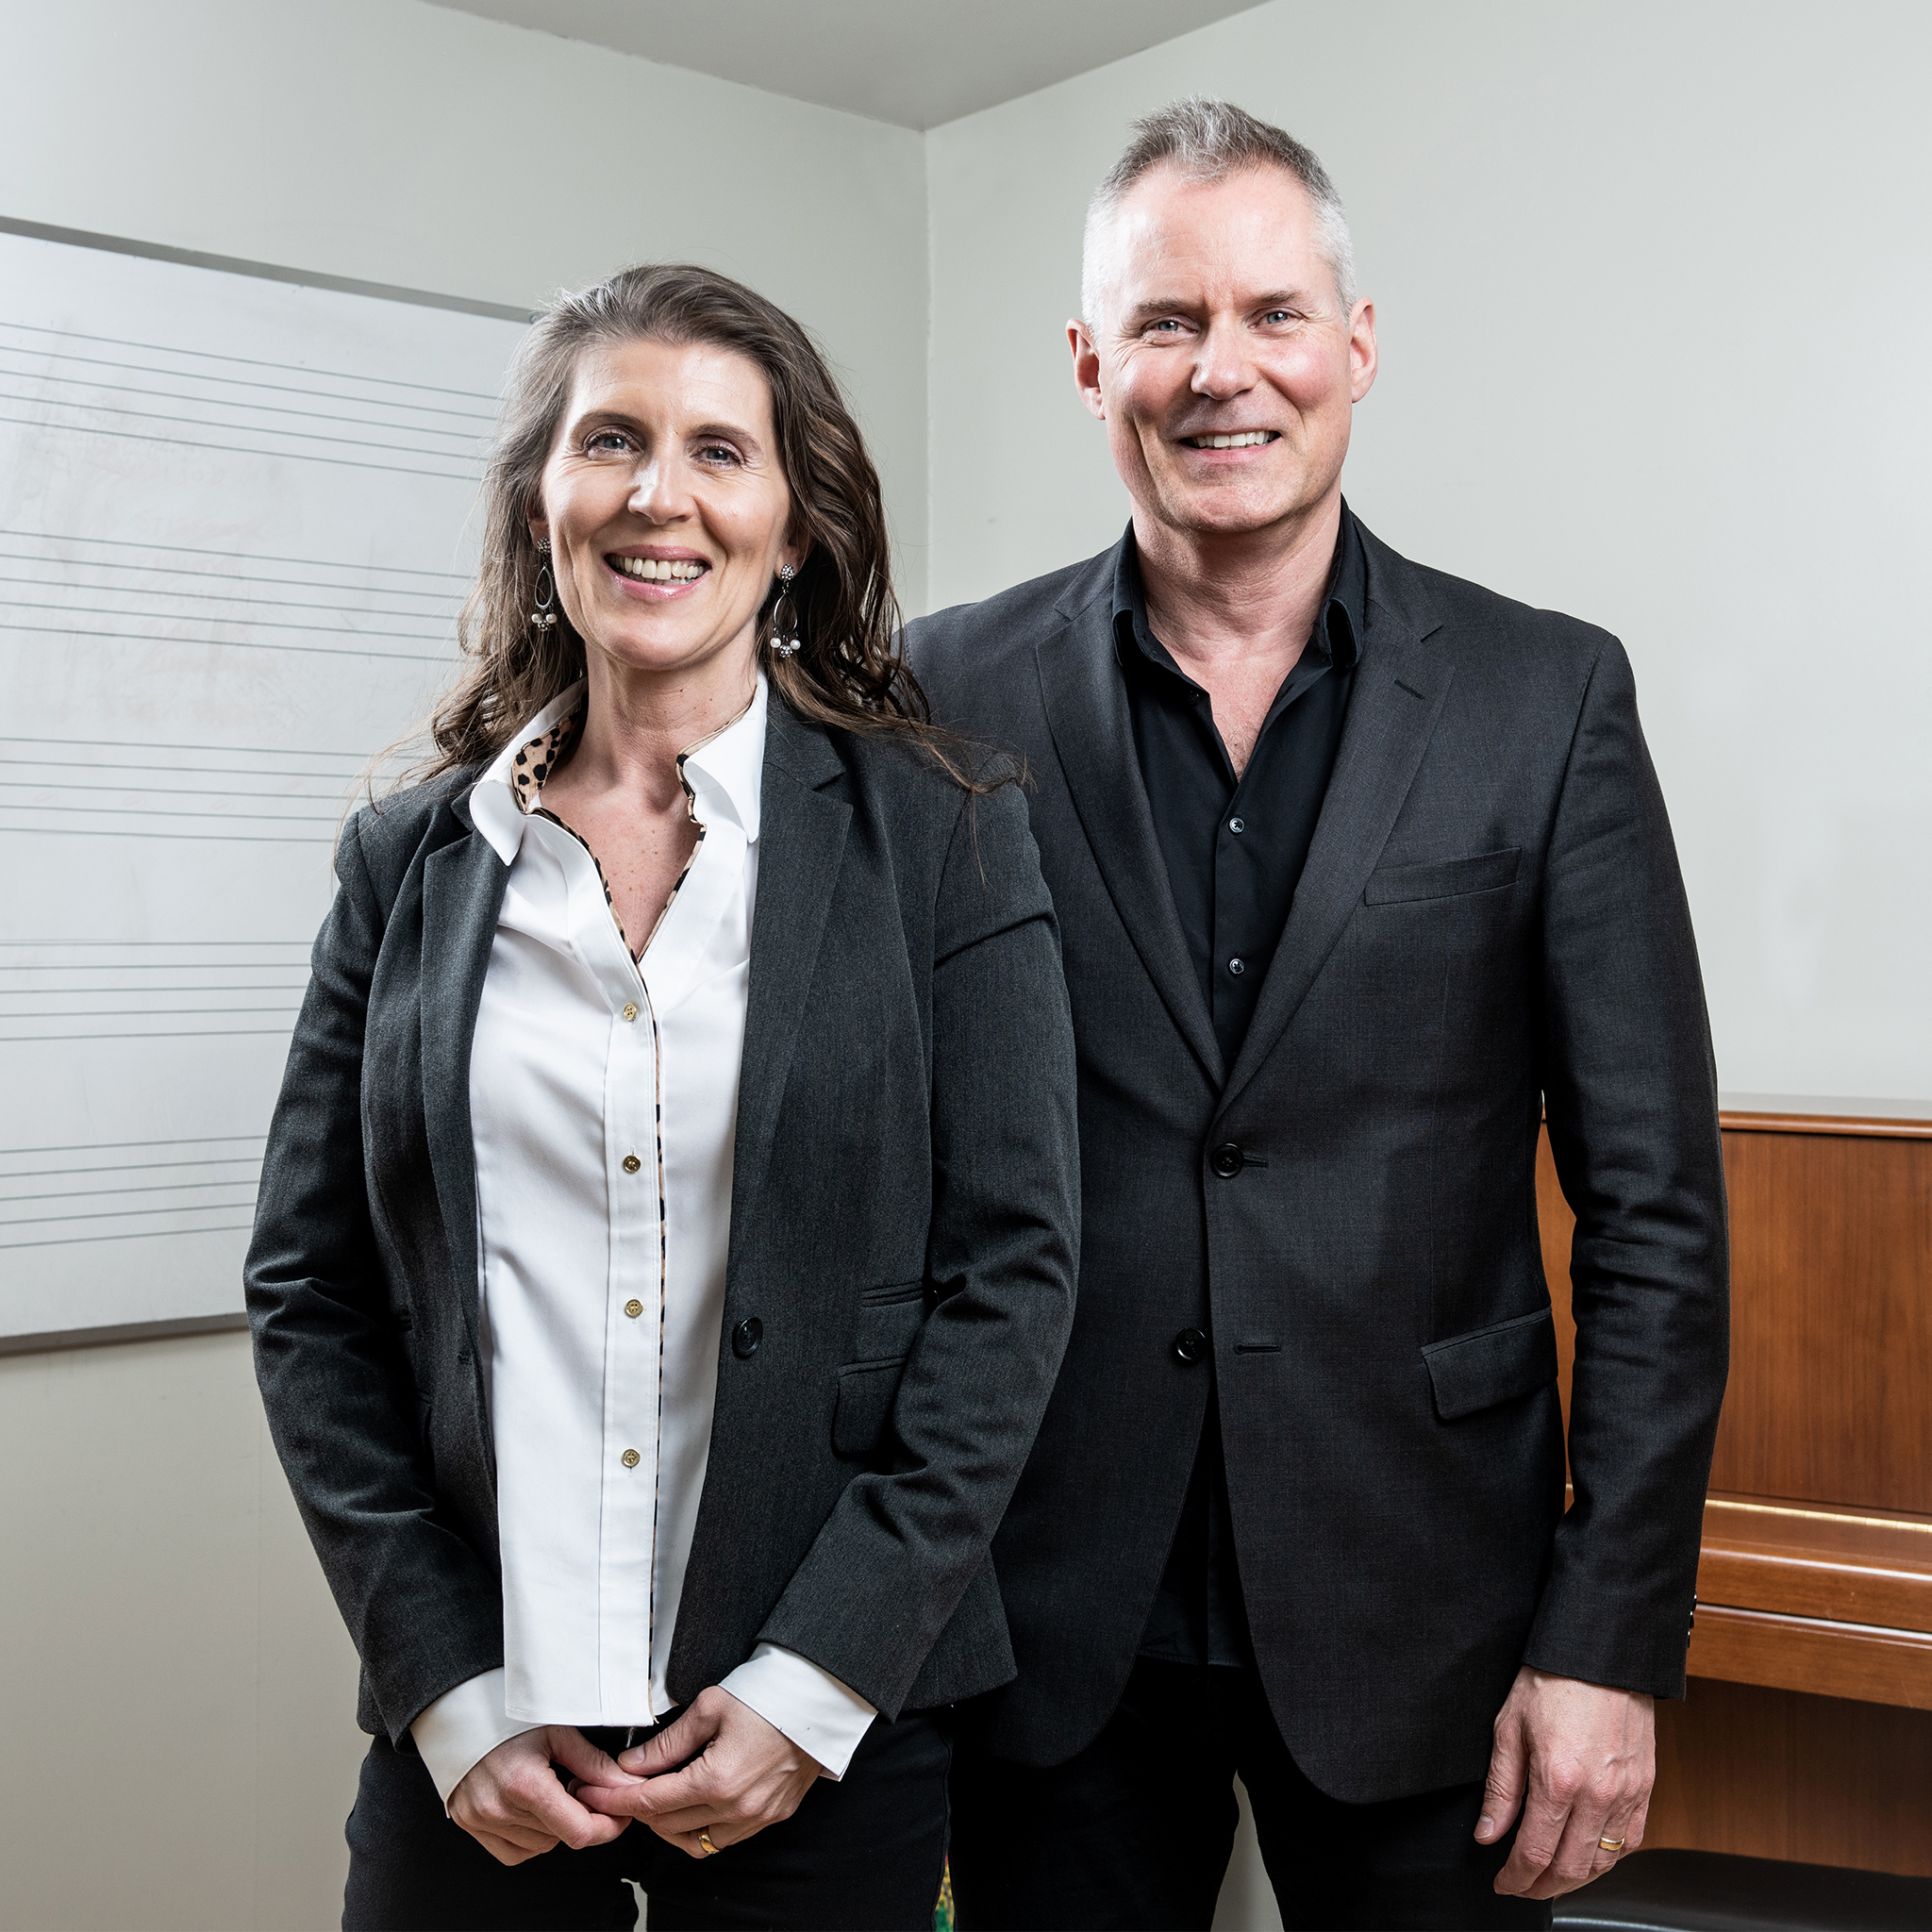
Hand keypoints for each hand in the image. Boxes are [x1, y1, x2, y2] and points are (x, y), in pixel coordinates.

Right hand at [448, 1726, 640, 1866]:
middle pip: (561, 1838)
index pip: (579, 1832)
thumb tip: (624, 1785)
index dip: (607, 1827)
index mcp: (526, 1784)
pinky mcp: (471, 1825)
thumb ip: (593, 1764)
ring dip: (553, 1827)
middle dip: (580, 1818)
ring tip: (551, 1791)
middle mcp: (501, 1808)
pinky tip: (531, 1809)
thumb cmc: (508, 1717)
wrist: (463, 1714)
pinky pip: (513, 1852)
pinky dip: (530, 1837)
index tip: (617, 1814)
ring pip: (539, 1847)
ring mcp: (482, 1820)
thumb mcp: (557, 1731)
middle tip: (580, 1788)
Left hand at [573, 1686, 823, 1857]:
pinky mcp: (772, 1817)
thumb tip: (630, 1766)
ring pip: (694, 1842)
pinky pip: (723, 1838)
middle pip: (668, 1825)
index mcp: (718, 1779)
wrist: (817, 1699)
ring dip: (668, 1826)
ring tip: (653, 1800)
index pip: (652, 1802)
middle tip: (616, 1793)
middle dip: (637, 1811)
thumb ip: (666, 1743)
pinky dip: (699, 1829)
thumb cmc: (765, 1695)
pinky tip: (690, 1807)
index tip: (592, 1795)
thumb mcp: (709, 1708)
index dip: (616, 1801)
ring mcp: (757, 1817)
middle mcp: (737, 1807)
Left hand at [1477, 1667, 1653, 1897]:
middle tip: (1523, 1888)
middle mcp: (1597, 1794)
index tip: (1503, 1884)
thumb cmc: (1553, 1680)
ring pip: (1604, 1862)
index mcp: (1558, 1780)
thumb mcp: (1509, 1728)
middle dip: (1543, 1887)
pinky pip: (1631, 1841)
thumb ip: (1500, 1789)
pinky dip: (1609, 1860)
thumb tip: (1488, 1833)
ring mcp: (1627, 1793)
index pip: (1535, 1852)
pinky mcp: (1646, 1787)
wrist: (1601, 1652)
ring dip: (1576, 1880)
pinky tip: (1591, 1858)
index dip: (1516, 1878)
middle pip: (1571, 1868)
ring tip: (1552, 1880)